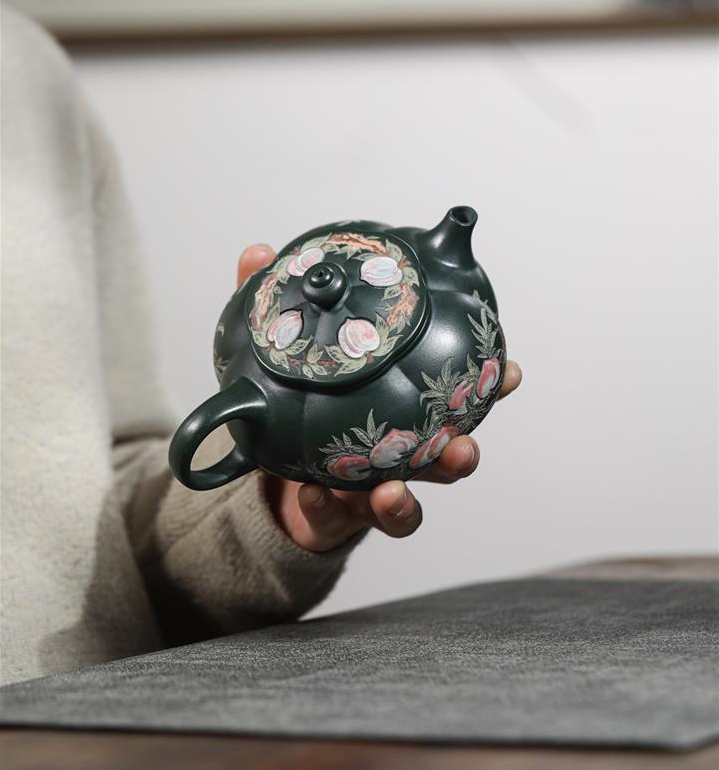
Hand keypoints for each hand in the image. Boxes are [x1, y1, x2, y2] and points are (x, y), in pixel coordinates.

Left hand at [237, 244, 521, 552]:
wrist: (263, 472)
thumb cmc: (293, 400)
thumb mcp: (282, 347)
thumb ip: (276, 303)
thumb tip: (259, 250)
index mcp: (401, 407)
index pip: (454, 396)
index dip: (489, 386)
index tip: (511, 372)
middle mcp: (396, 452)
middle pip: (446, 459)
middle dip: (462, 454)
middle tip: (464, 446)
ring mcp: (368, 489)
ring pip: (406, 506)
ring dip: (406, 501)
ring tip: (394, 491)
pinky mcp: (332, 517)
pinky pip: (337, 518)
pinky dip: (330, 506)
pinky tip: (321, 492)